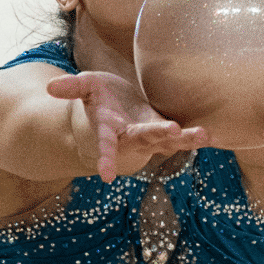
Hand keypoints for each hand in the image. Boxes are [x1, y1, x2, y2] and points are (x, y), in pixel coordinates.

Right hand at [47, 72, 208, 182]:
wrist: (112, 117)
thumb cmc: (97, 102)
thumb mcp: (83, 89)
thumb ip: (71, 88)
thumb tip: (51, 87)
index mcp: (108, 131)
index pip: (105, 145)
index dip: (106, 159)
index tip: (107, 175)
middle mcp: (130, 139)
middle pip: (144, 139)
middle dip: (158, 135)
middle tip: (173, 131)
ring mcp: (150, 138)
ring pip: (168, 140)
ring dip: (186, 139)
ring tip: (204, 135)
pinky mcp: (165, 132)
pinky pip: (181, 136)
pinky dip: (194, 136)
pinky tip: (212, 134)